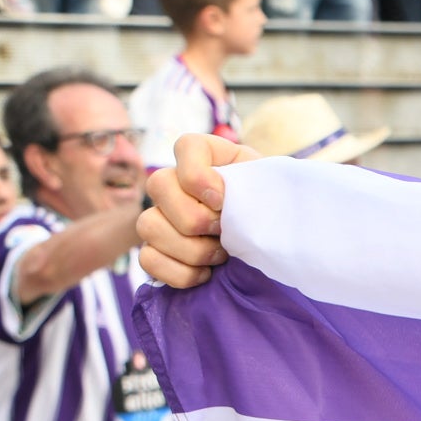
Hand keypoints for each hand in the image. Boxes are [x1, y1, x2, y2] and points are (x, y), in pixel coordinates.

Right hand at [140, 132, 256, 288]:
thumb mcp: (271, 189)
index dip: (198, 176)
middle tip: (224, 232)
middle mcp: (176, 181)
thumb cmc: (272, 209)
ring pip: (148, 225)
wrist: (270, 243)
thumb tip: (224, 203)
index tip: (223, 201)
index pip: (186, 146)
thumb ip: (251, 184)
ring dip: (190, 249)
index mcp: (209, 156)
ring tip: (220, 255)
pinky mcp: (156, 248)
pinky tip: (205, 273)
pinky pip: (148, 259)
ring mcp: (161, 215)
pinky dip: (179, 272)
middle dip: (195, 218)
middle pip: (158, 185)